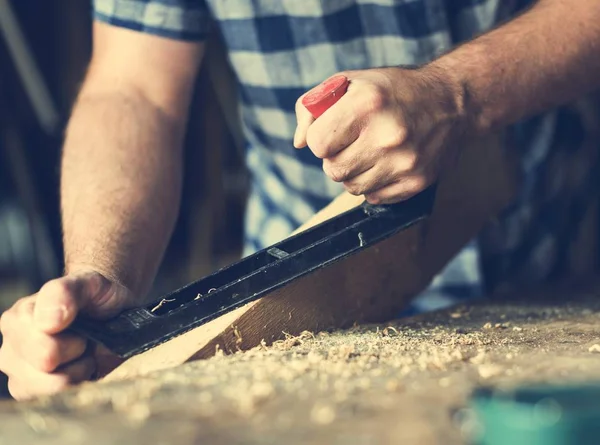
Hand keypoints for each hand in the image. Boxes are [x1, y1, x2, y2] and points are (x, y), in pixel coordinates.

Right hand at [0, 270, 134, 399]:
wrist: (109, 312)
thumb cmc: (96, 297)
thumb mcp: (89, 282)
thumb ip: (65, 292)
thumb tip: (47, 322)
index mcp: (18, 318)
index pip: (43, 346)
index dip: (74, 339)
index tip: (81, 325)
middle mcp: (11, 346)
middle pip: (45, 367)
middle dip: (75, 354)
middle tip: (84, 339)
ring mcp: (18, 371)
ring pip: (49, 387)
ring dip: (76, 371)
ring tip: (82, 352)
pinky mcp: (29, 391)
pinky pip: (52, 400)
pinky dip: (74, 384)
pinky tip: (78, 367)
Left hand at [294, 66, 466, 203]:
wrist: (452, 103)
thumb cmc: (391, 91)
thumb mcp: (349, 83)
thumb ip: (313, 108)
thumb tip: (298, 144)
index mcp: (367, 103)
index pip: (317, 144)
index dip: (320, 138)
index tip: (333, 130)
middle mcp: (387, 135)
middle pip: (332, 170)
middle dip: (335, 157)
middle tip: (353, 141)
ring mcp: (404, 162)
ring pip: (351, 187)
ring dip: (354, 172)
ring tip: (371, 151)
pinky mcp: (415, 182)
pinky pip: (373, 196)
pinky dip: (374, 183)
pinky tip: (387, 162)